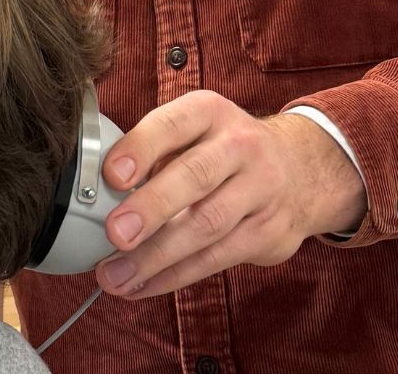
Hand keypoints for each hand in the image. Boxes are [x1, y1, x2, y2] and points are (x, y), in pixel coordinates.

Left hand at [94, 90, 365, 297]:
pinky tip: (143, 284)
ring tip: (115, 275)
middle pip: (195, 176)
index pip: (173, 124)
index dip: (141, 148)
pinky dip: (175, 276)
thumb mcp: (193, 132)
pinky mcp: (269, 232)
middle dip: (152, 208)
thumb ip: (151, 153)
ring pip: (207, 225)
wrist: (301, 168)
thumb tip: (95, 193)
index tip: (111, 175)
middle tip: (114, 234)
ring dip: (155, 256)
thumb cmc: (222, 151)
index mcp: (209, 112)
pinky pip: (217, 258)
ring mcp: (260, 189)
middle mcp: (239, 145)